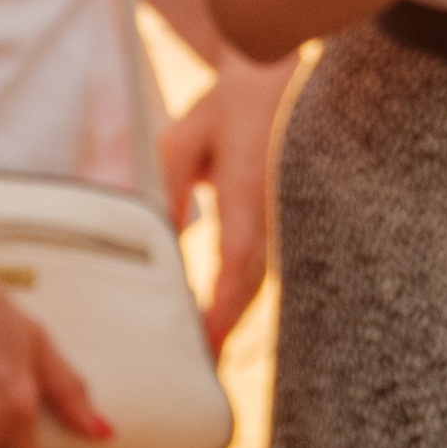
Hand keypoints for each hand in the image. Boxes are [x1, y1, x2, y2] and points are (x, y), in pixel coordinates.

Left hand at [163, 50, 293, 340]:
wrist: (279, 81)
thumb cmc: (228, 107)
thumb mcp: (184, 138)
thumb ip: (169, 187)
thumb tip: (163, 239)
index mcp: (248, 184)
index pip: (240, 255)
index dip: (225, 301)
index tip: (207, 337)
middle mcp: (274, 208)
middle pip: (254, 281)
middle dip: (228, 326)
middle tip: (201, 367)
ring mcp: (283, 217)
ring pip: (261, 278)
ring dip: (235, 315)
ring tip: (207, 352)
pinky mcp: (283, 221)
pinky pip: (263, 264)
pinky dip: (242, 294)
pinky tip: (220, 316)